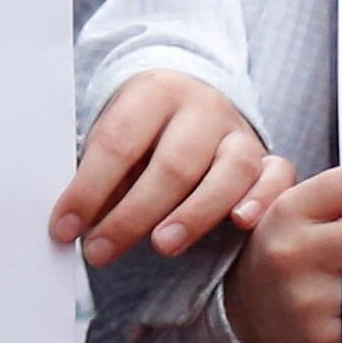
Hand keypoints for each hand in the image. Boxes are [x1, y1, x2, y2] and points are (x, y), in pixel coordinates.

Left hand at [53, 70, 277, 264]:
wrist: (194, 96)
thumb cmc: (144, 129)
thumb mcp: (117, 135)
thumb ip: (102, 175)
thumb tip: (72, 224)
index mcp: (151, 92)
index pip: (117, 143)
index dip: (88, 189)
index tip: (64, 228)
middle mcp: (202, 107)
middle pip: (172, 164)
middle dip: (134, 214)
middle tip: (101, 250)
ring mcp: (239, 131)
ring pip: (228, 172)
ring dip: (195, 214)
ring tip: (162, 246)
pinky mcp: (268, 155)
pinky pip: (277, 175)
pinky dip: (263, 200)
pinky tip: (241, 224)